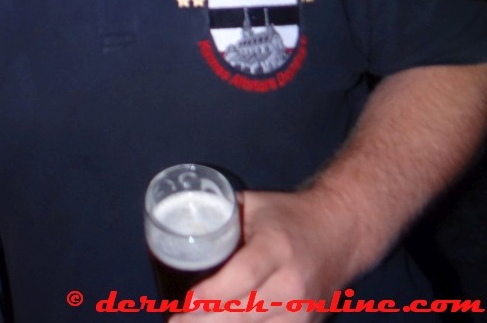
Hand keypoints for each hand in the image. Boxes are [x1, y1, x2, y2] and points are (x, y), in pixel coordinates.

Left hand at [179, 189, 359, 321]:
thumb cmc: (290, 216)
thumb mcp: (256, 206)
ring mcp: (303, 310)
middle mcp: (292, 282)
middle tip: (175, 322)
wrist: (342, 233)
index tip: (185, 302)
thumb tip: (182, 224)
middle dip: (205, 322)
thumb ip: (222, 215)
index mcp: (276, 247)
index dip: (212, 294)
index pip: (242, 276)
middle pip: (244, 313)